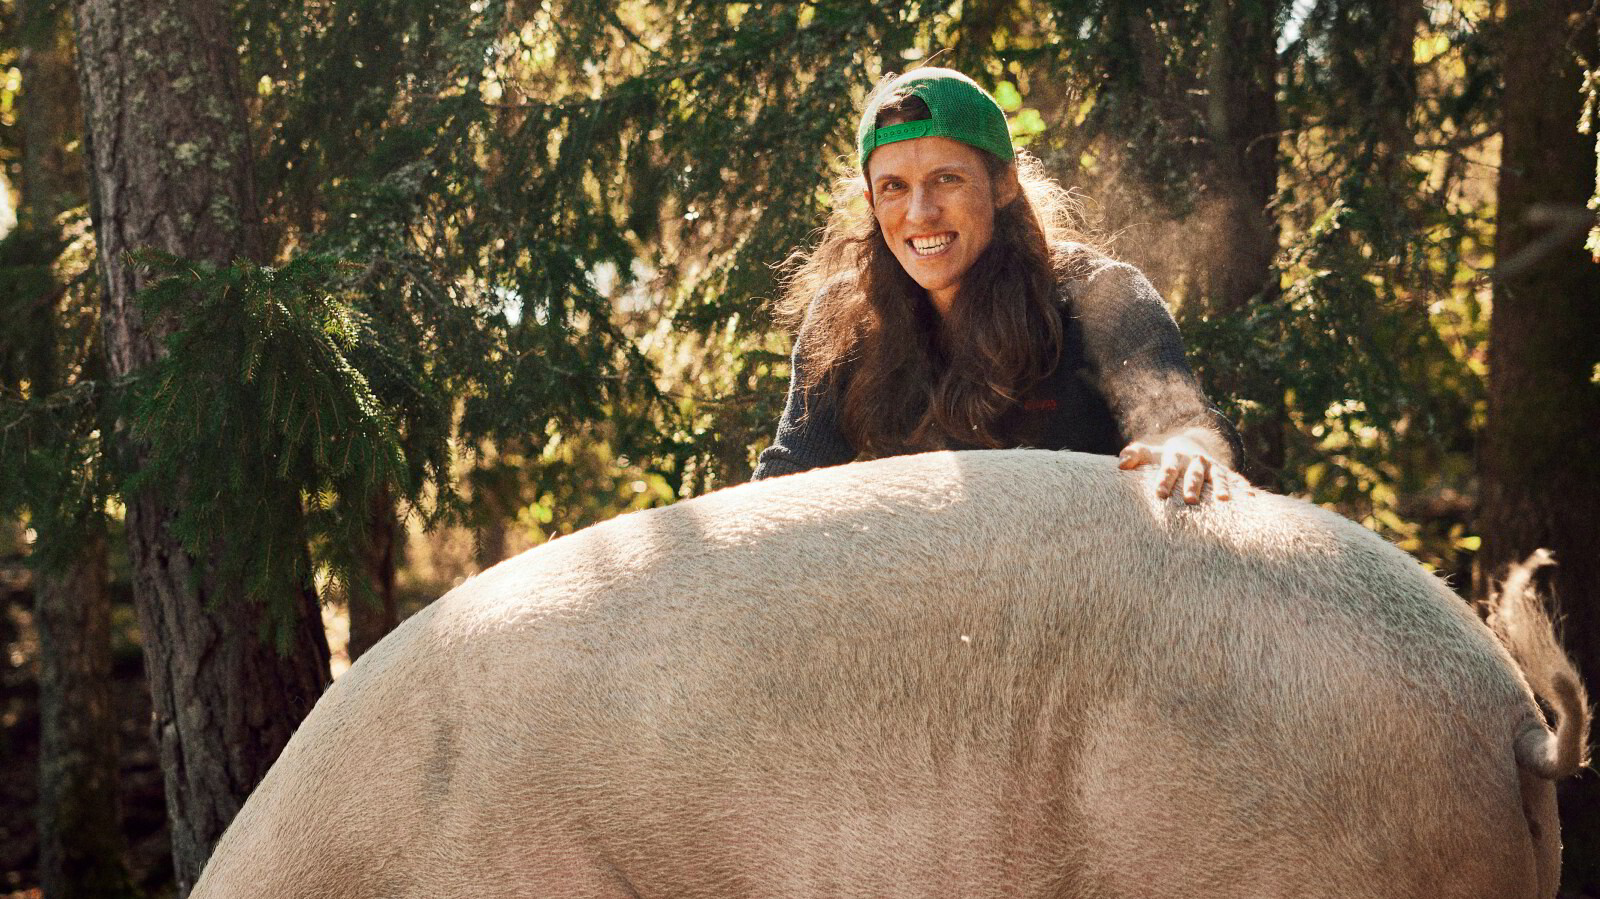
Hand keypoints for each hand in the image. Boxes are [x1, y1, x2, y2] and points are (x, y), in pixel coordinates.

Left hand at [1117, 433, 1252, 503]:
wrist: (1189, 446)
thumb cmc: (1162, 457)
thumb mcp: (1147, 453)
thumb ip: (1132, 455)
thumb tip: (1121, 464)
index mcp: (1175, 456)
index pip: (1168, 469)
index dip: (1164, 480)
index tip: (1160, 494)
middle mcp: (1196, 460)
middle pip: (1194, 473)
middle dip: (1193, 485)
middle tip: (1190, 500)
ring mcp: (1213, 466)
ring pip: (1219, 476)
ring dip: (1222, 487)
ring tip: (1224, 501)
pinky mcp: (1227, 473)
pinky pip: (1237, 480)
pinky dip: (1244, 488)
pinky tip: (1251, 499)